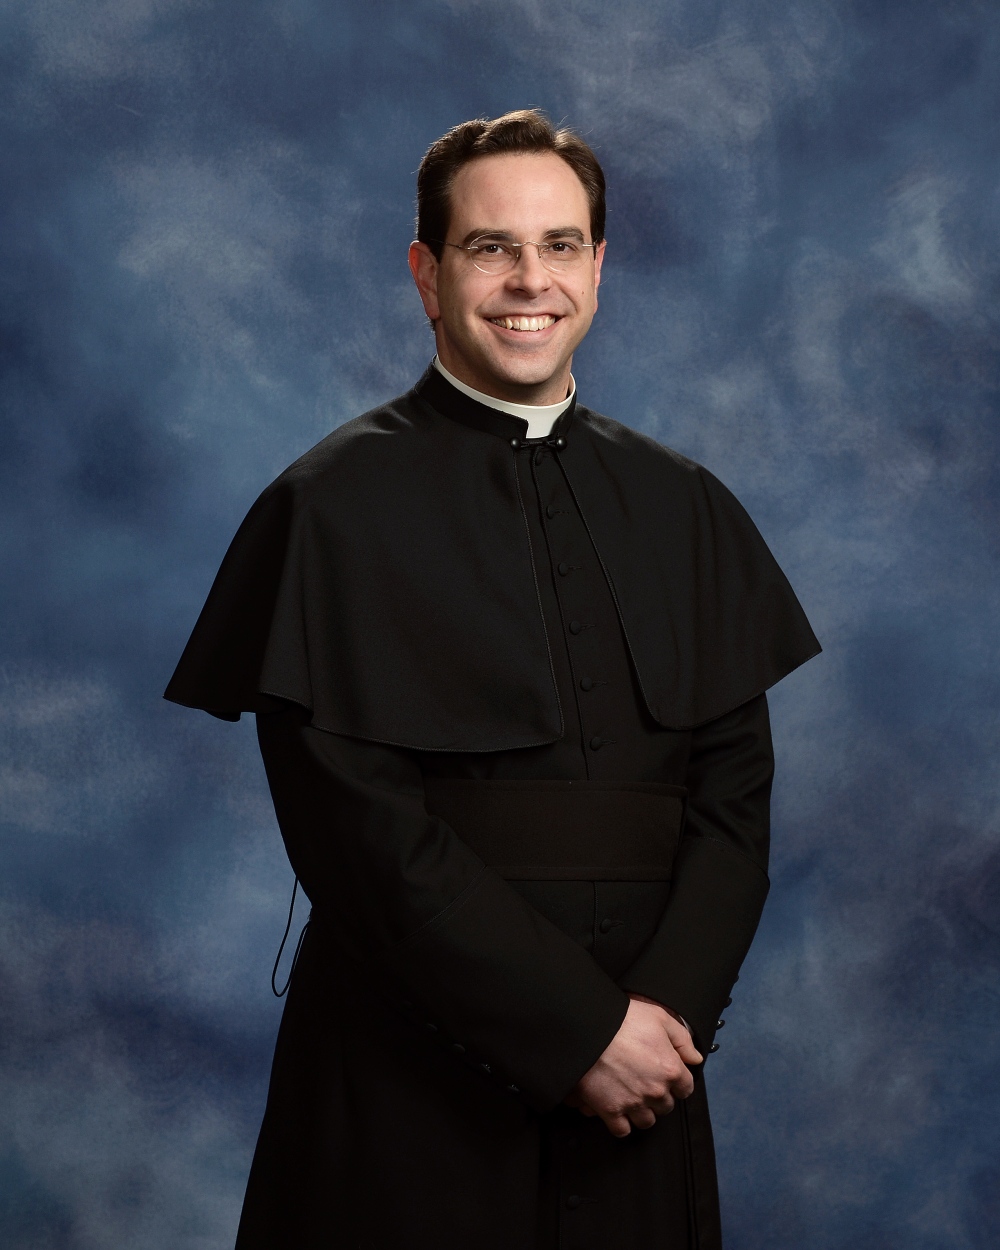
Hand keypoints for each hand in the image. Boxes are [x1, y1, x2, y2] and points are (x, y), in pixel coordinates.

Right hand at [564, 996, 702, 1137]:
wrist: (588, 1029)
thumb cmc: (623, 1020)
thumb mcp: (659, 1017)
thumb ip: (682, 1039)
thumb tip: (695, 1058)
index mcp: (671, 1069)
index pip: (686, 1088)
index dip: (677, 1081)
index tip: (667, 1076)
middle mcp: (655, 1091)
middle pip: (666, 1106)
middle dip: (659, 1096)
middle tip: (645, 1082)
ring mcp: (633, 1103)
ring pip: (647, 1121)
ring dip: (642, 1111)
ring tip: (632, 1097)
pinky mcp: (610, 1111)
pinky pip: (622, 1130)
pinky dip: (621, 1123)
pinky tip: (618, 1110)